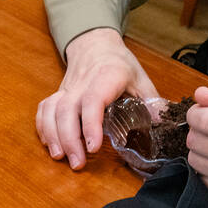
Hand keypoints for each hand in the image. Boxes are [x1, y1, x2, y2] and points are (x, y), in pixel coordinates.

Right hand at [36, 28, 159, 169]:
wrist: (95, 43)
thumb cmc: (118, 63)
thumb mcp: (140, 78)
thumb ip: (152, 102)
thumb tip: (164, 127)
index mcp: (106, 77)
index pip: (93, 100)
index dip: (91, 124)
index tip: (93, 147)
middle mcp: (82, 83)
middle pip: (67, 109)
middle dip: (69, 138)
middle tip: (79, 163)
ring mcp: (67, 89)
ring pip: (52, 110)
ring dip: (53, 135)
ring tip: (61, 158)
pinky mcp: (58, 94)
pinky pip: (44, 109)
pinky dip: (43, 128)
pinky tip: (51, 145)